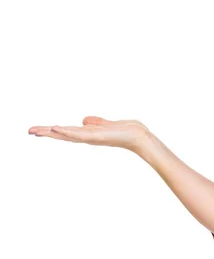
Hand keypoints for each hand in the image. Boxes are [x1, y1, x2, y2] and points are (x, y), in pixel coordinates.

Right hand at [28, 116, 150, 152]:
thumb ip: (95, 122)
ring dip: (52, 132)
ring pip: (67, 135)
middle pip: (62, 135)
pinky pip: (79, 134)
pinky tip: (56, 128)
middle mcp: (87, 137)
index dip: (52, 131)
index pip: (66, 132)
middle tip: (29, 131)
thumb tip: (83, 120)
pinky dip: (67, 131)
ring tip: (37, 130)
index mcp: (88, 134)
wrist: (139, 136)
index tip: (37, 129)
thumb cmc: (126, 131)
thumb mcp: (106, 124)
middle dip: (46, 133)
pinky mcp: (97, 137)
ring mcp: (91, 138)